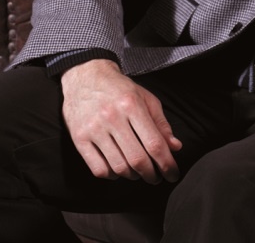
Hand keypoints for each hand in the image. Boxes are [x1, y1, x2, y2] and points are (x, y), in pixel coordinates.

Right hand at [61, 58, 182, 183]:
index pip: (154, 143)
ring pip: (118, 167)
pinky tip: (118, 170)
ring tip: (138, 172)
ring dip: (133, 176)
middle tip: (156, 178)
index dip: (167, 163)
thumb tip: (175, 147)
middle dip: (151, 174)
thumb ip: (161, 123)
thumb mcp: (146, 98)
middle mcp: (112, 117)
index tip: (173, 174)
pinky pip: (98, 169)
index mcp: (132, 105)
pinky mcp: (79, 138)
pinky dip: (112, 175)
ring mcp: (94, 129)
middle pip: (137, 159)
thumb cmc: (119, 89)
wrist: (86, 76)